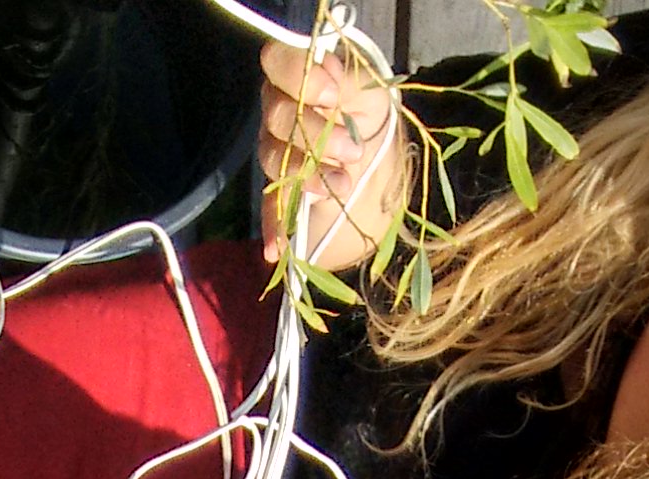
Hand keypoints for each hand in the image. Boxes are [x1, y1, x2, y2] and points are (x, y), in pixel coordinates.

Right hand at [260, 35, 403, 270]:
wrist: (378, 171)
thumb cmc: (373, 123)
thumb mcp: (371, 94)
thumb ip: (348, 79)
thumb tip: (327, 69)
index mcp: (301, 77)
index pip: (278, 61)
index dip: (298, 75)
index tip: (332, 94)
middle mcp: (280, 110)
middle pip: (278, 116)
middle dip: (315, 134)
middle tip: (353, 150)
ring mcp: (276, 151)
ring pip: (275, 159)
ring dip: (309, 174)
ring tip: (344, 185)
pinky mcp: (279, 190)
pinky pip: (270, 207)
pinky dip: (274, 228)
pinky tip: (277, 247)